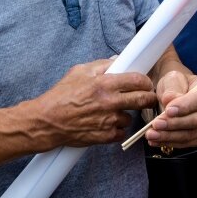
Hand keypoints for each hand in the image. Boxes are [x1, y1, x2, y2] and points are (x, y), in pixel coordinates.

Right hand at [31, 59, 155, 148]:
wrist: (47, 121)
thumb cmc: (61, 95)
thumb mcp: (79, 71)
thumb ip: (102, 65)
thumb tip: (119, 61)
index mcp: (104, 84)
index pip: (138, 80)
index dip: (146, 82)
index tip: (146, 84)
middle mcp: (109, 102)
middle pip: (143, 100)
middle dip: (149, 98)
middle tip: (148, 98)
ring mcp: (108, 121)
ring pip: (131, 118)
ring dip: (127, 115)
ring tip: (114, 112)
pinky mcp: (105, 136)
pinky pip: (121, 133)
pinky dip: (117, 129)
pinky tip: (108, 124)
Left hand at [145, 71, 196, 148]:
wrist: (176, 93)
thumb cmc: (177, 84)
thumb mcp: (172, 79)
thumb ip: (172, 89)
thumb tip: (169, 100)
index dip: (185, 106)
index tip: (168, 110)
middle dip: (174, 124)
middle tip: (156, 124)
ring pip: (191, 135)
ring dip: (169, 136)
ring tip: (151, 134)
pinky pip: (187, 143)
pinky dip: (170, 143)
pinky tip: (155, 140)